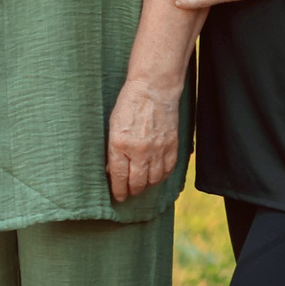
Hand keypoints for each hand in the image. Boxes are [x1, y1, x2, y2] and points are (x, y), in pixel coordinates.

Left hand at [106, 76, 180, 202]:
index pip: (119, 177)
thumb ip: (113, 150)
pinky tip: (156, 176)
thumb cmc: (129, 104)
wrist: (153, 89)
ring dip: (147, 186)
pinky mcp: (172, 146)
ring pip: (153, 180)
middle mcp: (139, 150)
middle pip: (137, 183)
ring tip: (142, 185)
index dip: (119, 191)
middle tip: (129, 193)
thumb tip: (112, 170)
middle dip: (132, 191)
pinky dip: (162, 176)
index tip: (118, 197)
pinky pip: (168, 170)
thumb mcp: (113, 126)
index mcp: (120, 144)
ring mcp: (157, 149)